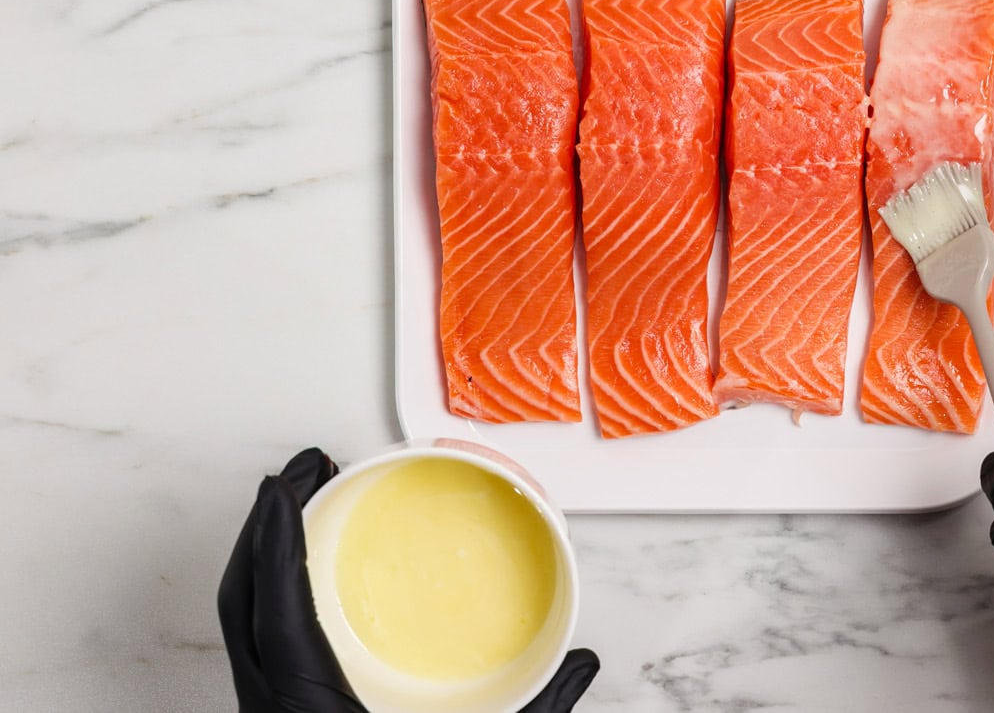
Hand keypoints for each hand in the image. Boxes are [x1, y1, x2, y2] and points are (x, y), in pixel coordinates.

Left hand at [218, 448, 599, 712]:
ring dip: (265, 558)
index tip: (285, 481)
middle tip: (304, 471)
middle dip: (263, 528)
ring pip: (242, 623)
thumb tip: (586, 661)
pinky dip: (274, 594)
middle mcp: (273, 712)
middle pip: (240, 602)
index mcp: (308, 712)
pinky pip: (259, 644)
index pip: (272, 610)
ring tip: (302, 507)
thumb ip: (537, 712)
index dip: (272, 538)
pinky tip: (306, 578)